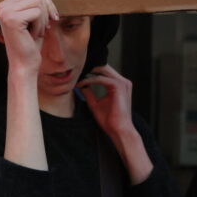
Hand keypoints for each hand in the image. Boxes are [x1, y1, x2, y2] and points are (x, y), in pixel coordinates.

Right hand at [0, 0, 58, 78]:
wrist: (24, 65)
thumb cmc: (31, 44)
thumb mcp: (34, 19)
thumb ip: (34, 3)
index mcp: (5, 5)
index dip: (47, 3)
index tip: (50, 19)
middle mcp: (2, 6)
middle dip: (46, 10)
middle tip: (41, 27)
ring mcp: (5, 12)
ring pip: (38, 2)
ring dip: (43, 19)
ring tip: (35, 32)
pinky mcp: (12, 19)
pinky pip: (38, 12)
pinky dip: (40, 25)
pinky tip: (31, 36)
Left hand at [78, 65, 152, 183]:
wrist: (118, 129)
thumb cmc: (109, 120)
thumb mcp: (95, 103)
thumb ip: (89, 93)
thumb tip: (80, 85)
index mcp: (118, 84)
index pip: (103, 71)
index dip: (89, 70)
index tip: (76, 74)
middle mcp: (122, 81)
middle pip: (103, 67)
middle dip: (88, 68)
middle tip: (74, 71)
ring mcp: (122, 83)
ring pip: (102, 70)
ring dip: (88, 72)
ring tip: (76, 76)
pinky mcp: (119, 86)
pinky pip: (101, 79)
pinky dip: (90, 80)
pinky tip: (81, 83)